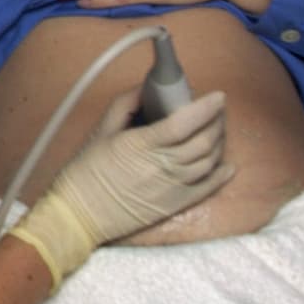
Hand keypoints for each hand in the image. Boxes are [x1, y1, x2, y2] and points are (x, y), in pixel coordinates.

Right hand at [9, 89, 234, 287]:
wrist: (78, 215)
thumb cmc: (84, 173)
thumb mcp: (99, 132)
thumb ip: (124, 105)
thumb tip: (147, 88)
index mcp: (140, 145)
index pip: (184, 123)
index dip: (205, 107)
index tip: (217, 96)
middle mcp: (161, 166)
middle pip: (203, 140)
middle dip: (216, 121)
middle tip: (216, 111)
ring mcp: (172, 187)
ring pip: (210, 161)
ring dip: (218, 142)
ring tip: (215, 131)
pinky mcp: (175, 205)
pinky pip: (208, 187)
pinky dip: (222, 173)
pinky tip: (226, 164)